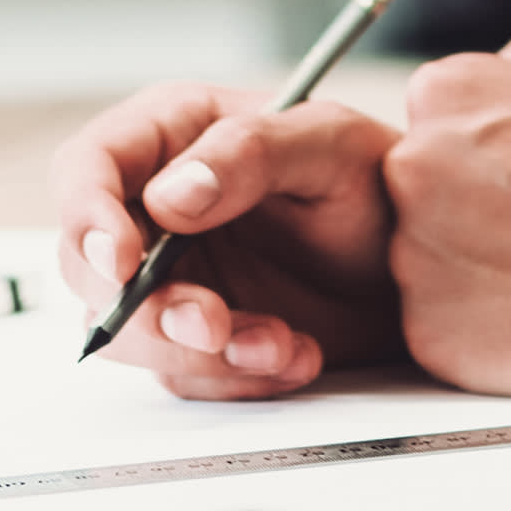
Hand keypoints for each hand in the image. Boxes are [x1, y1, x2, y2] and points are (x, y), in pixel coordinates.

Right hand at [49, 81, 402, 398]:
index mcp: (176, 134)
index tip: (121, 264)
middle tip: (212, 325)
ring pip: (130, 332)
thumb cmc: (382, 182)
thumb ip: (251, 154)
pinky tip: (295, 356)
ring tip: (279, 345)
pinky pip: (185, 372)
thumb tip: (169, 196)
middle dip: (145, 308)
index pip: (89, 167)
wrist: (423, 265)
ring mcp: (176, 275)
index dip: (87, 217)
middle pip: (90, 266)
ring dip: (197, 353)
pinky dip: (237, 376)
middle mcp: (159, 206)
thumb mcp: (331, 146)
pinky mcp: (199, 335)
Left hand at [387, 24, 510, 396]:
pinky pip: (441, 326)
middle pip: (418, 190)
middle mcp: (411, 166)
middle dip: (470, 208)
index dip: (488, 153)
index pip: (434, 121)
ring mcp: (414, 254)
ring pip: (425, 259)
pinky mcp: (430, 332)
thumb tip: (503, 67)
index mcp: (444, 92)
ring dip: (473, 268)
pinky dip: (482, 328)